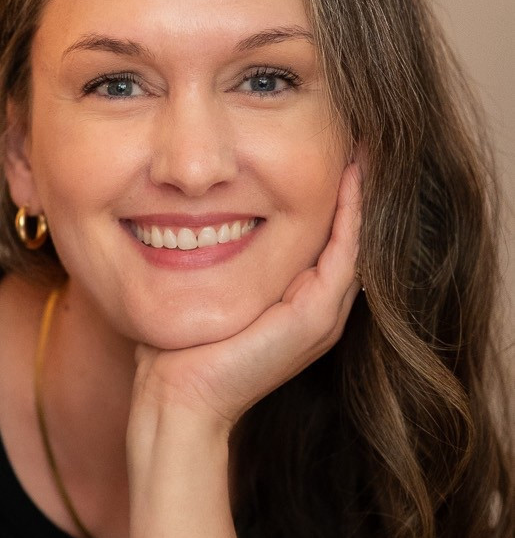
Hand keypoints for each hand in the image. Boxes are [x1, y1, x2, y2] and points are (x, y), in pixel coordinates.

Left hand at [131, 161, 361, 433]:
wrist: (177, 400)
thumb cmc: (174, 351)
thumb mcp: (199, 289)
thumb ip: (206, 256)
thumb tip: (182, 215)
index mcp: (294, 304)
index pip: (324, 238)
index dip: (330, 195)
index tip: (327, 148)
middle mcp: (316, 310)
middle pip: (347, 236)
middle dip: (353, 187)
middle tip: (357, 137)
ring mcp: (321, 316)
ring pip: (355, 240)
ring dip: (361, 194)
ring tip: (362, 147)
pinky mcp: (314, 318)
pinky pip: (345, 253)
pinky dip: (351, 214)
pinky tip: (352, 176)